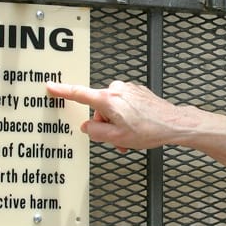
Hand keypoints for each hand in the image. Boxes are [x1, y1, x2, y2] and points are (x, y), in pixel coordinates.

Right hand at [46, 80, 185, 150]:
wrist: (174, 123)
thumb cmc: (150, 129)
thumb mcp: (117, 138)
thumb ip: (96, 132)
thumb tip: (88, 127)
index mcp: (108, 100)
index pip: (79, 93)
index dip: (62, 90)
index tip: (51, 86)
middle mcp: (116, 90)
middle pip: (98, 108)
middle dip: (104, 124)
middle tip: (116, 139)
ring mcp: (128, 89)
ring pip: (111, 108)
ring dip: (116, 123)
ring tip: (129, 137)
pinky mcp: (137, 92)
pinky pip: (123, 105)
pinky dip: (125, 116)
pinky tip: (136, 127)